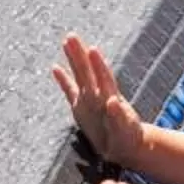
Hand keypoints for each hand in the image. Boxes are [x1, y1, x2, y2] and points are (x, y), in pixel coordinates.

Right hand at [52, 35, 147, 171]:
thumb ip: (118, 116)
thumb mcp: (125, 130)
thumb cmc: (128, 139)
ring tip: (67, 41)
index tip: (92, 50)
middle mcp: (98, 96)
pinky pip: (70, 91)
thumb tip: (113, 102)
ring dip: (74, 59)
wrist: (125, 147)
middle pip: (87, 72)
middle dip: (79, 55)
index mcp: (110, 99)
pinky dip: (63, 80)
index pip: (104, 78)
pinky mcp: (81, 109)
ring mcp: (89, 100)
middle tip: (71, 36)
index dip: (98, 65)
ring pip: (80, 75)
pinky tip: (55, 67)